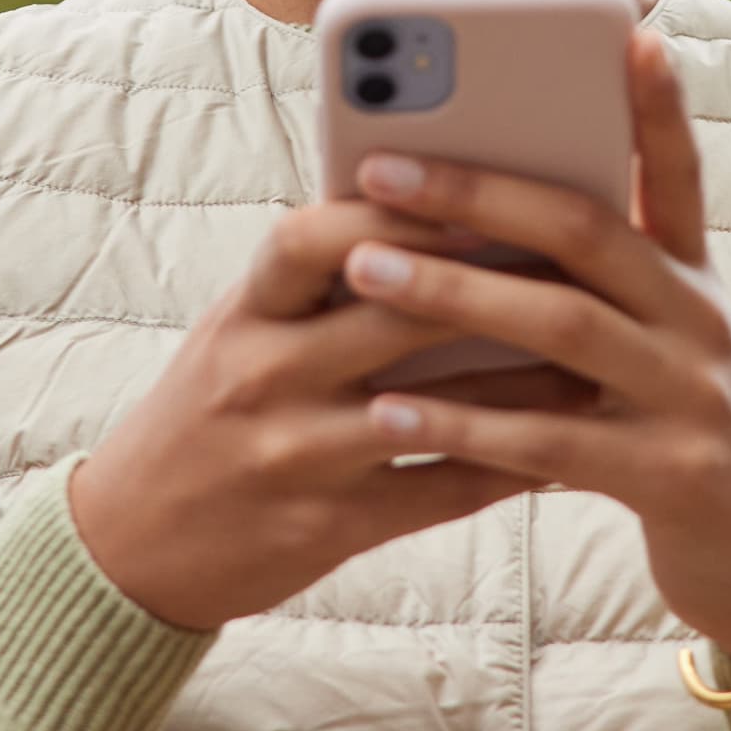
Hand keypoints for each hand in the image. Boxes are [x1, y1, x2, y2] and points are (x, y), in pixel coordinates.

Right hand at [68, 199, 532, 631]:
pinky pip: (439, 491)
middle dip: (490, 284)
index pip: (311, 236)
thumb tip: (425, 212)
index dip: (392, 208)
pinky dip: (508, 468)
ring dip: (524, 382)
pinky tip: (566, 449)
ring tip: (599, 356)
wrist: (132, 545)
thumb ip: (314, 285)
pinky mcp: (330, 527)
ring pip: (434, 408)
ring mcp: (297, 456)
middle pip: (392, 316)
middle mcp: (263, 378)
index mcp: (243, 315)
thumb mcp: (236, 334)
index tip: (470, 185)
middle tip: (576, 259)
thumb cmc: (203, 415)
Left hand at [336, 26, 730, 665]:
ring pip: (562, 326)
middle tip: (382, 166)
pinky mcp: (671, 477)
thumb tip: (480, 214)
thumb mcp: (658, 347)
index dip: (657, 106)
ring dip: (454, 295)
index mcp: (694, 281)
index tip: (632, 31)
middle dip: (480, 193)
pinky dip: (464, 423)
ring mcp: (694, 398)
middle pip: (588, 233)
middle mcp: (703, 323)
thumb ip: (596, 287)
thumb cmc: (677, 437)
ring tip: (365, 270)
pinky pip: (548, 441)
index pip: (678, 174)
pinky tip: (388, 410)